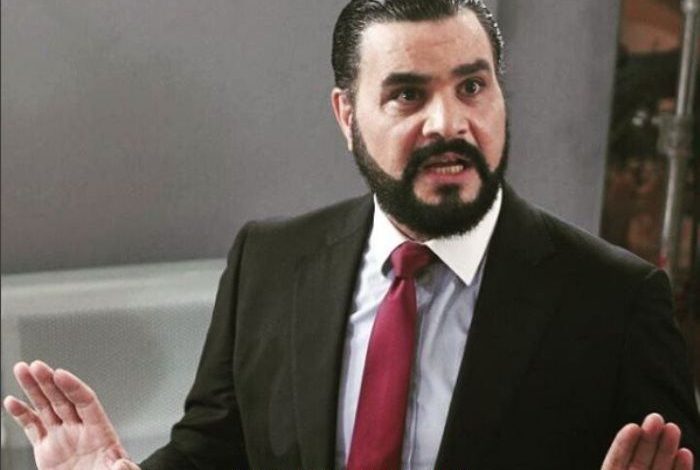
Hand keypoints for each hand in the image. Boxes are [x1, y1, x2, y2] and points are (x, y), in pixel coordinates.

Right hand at [3, 360, 139, 469]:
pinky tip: (12, 402)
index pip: (86, 401)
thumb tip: (122, 463)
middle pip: (63, 399)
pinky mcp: (46, 451)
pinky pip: (32, 428)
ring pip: (46, 407)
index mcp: (100, 432)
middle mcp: (80, 431)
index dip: (73, 387)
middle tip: (37, 366)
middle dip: (49, 381)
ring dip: (33, 389)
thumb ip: (122, 467)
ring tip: (22, 370)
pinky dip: (21, 415)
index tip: (60, 374)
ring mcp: (62, 438)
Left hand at [602, 413, 693, 469]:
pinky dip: (681, 469)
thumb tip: (612, 442)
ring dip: (666, 448)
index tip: (633, 427)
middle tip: (655, 418)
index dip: (623, 444)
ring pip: (658, 467)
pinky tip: (685, 453)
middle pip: (640, 460)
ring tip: (672, 428)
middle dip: (648, 439)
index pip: (616, 460)